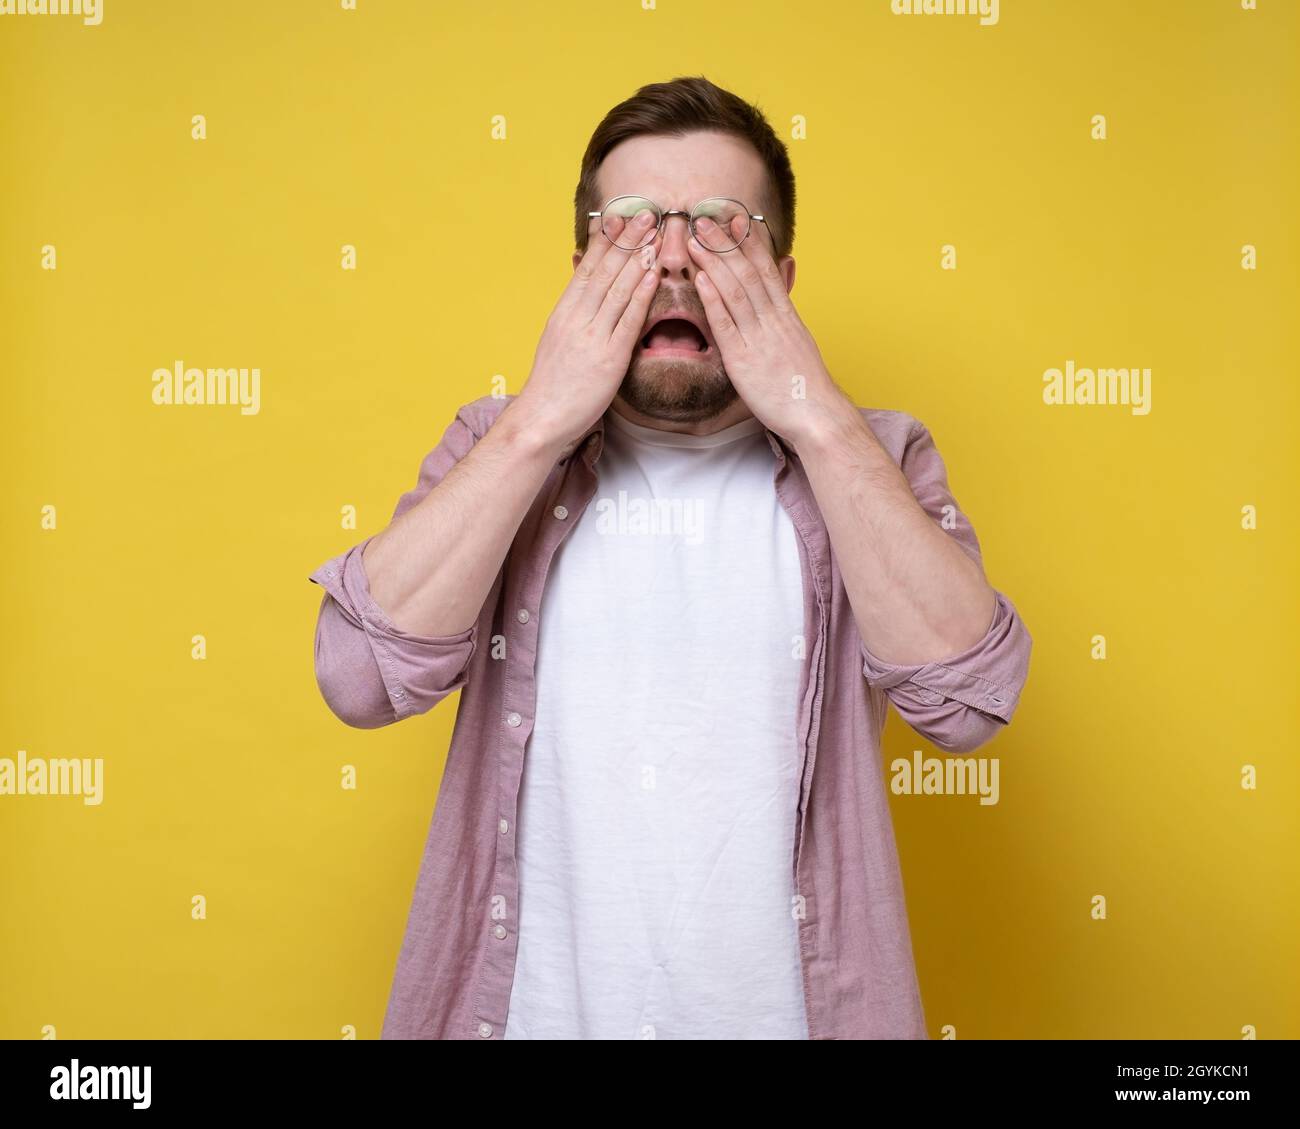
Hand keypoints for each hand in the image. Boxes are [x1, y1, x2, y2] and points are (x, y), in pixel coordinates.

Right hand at [512, 211, 660, 452]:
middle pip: (604, 271)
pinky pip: (627, 321)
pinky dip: (641, 295)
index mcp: (564, 312)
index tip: (619, 216)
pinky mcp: (608, 359)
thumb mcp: (557, 338)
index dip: (605, 240)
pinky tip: (652, 275)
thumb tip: (580, 286)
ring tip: (655, 234)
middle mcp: (577, 318)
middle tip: (646, 213)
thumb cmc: (552, 383)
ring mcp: (592, 337)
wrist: (541, 417)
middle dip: (627, 240)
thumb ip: (573, 312)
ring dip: (638, 259)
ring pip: (617, 290)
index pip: (587, 267)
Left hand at [686, 217, 852, 446]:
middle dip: (725, 245)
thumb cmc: (804, 384)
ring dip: (713, 263)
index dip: (750, 243)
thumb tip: (782, 287)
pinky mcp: (743, 359)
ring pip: (736, 292)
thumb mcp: (798, 341)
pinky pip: (726, 324)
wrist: (815, 413)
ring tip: (695, 240)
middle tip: (705, 219)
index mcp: (786, 315)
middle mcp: (773, 320)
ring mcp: (758, 338)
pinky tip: (700, 280)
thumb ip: (785, 314)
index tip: (736, 220)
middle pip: (748, 273)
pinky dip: (713, 300)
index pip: (767, 270)